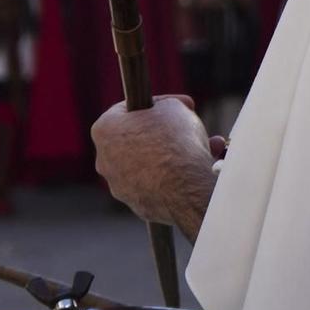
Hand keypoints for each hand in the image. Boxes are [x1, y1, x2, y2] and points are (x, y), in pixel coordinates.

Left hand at [91, 95, 217, 240]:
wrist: (185, 186)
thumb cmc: (175, 140)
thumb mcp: (173, 106)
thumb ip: (165, 105)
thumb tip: (169, 111)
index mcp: (104, 130)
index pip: (127, 109)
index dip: (156, 103)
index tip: (177, 104)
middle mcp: (104, 161)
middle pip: (138, 139)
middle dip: (164, 132)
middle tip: (187, 126)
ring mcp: (120, 187)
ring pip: (150, 164)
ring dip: (175, 155)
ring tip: (204, 147)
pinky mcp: (138, 206)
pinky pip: (159, 185)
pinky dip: (177, 177)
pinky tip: (202, 168)